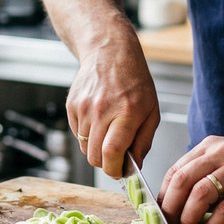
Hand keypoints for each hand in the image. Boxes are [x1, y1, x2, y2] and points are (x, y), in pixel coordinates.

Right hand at [66, 35, 160, 179]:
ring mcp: (84, 108)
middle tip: (116, 158)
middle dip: (106, 164)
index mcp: (126, 112)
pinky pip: (76, 134)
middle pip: (94, 156)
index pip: (112, 153)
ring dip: (96, 148)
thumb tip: (134, 166)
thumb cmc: (135, 81)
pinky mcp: (72, 106)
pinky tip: (99, 119)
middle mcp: (102, 111)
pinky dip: (87, 135)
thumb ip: (144, 141)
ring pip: (84, 148)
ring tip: (109, 131)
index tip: (120, 172)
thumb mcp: (151, 111)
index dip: (115, 170)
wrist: (109, 51)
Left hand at [157, 135, 223, 223]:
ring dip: (188, 220)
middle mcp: (222, 154)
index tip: (158, 217)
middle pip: (182, 182)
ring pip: (200, 195)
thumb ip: (205, 174)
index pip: (175, 170)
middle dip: (170, 210)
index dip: (162, 196)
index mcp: (210, 147)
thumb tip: (177, 205)